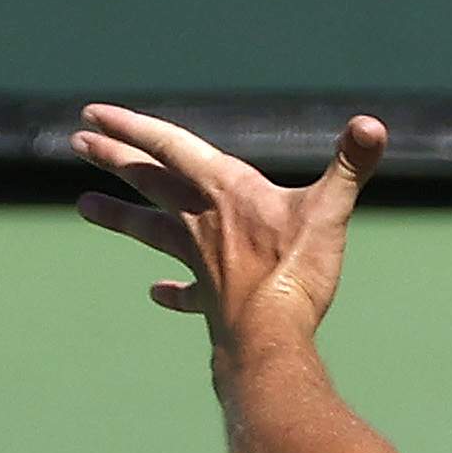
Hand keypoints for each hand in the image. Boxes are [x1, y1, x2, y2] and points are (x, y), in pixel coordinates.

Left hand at [74, 103, 382, 336]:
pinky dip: (173, 291)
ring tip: (84, 206)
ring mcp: (201, 261)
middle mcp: (202, 221)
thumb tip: (374, 125)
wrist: (270, 339)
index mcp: (224, 190)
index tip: (94, 113)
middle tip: (77, 142)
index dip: (133, 126)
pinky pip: (187, 293)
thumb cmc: (295, 272)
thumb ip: (350, 166)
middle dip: (114, 158)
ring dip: (119, 217)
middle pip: (149, 181)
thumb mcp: (329, 210)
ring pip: (151, 231)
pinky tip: (158, 292)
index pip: (169, 146)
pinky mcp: (211, 299)